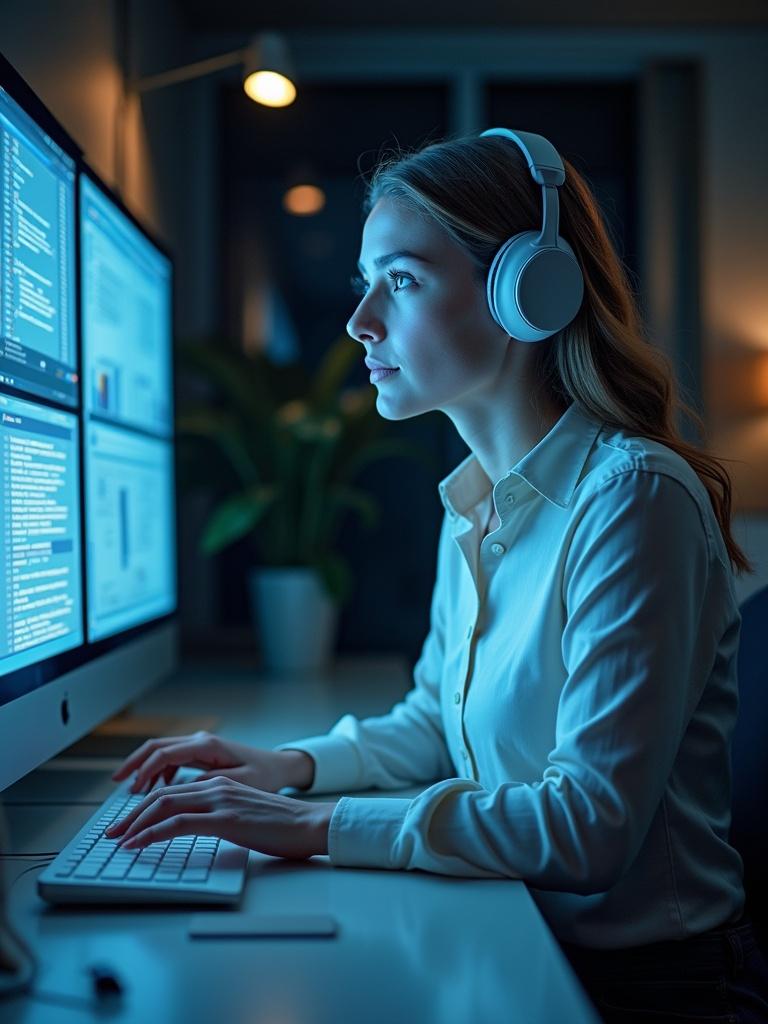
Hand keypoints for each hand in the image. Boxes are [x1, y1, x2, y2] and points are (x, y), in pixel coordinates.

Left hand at [104, 776, 336, 858]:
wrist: (311, 824)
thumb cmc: (283, 826)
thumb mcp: (245, 816)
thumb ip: (220, 817)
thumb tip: (197, 831)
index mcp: (221, 785)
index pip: (173, 791)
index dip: (145, 806)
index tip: (127, 822)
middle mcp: (217, 786)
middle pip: (162, 795)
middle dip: (131, 814)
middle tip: (112, 832)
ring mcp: (220, 800)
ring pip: (164, 805)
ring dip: (134, 823)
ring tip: (117, 839)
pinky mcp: (225, 819)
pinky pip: (178, 824)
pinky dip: (151, 833)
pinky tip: (137, 843)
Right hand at [110, 730, 313, 794]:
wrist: (282, 767)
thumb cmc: (265, 776)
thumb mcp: (237, 784)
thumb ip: (207, 785)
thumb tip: (180, 792)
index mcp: (207, 745)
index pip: (163, 754)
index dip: (143, 773)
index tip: (130, 792)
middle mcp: (200, 740)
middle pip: (156, 747)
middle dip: (134, 765)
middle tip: (115, 784)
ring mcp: (201, 744)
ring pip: (162, 751)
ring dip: (144, 768)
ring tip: (132, 791)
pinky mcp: (203, 752)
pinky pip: (173, 757)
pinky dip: (159, 770)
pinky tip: (156, 788)